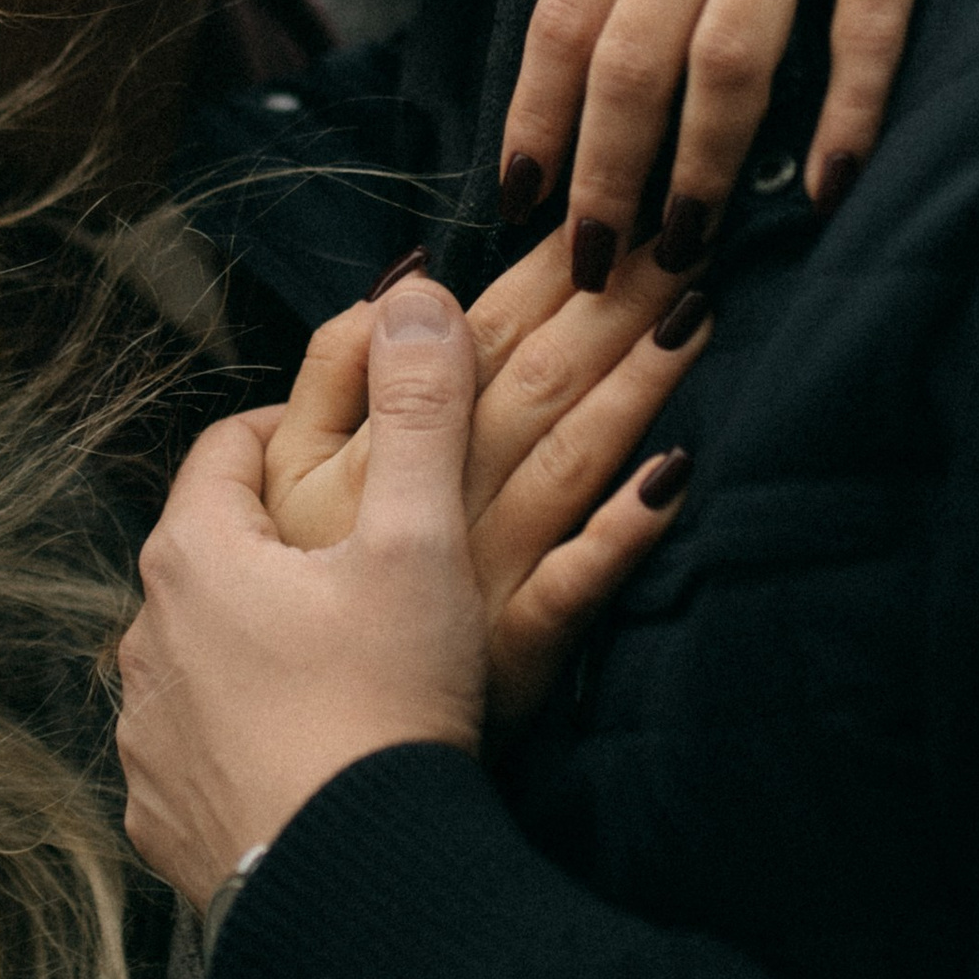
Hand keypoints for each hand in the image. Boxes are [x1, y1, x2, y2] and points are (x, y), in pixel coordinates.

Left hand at [120, 279, 493, 905]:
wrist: (352, 886)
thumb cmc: (384, 701)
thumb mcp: (418, 542)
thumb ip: (420, 410)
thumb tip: (415, 294)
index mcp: (194, 556)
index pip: (227, 449)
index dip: (291, 428)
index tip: (348, 440)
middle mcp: (144, 638)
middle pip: (207, 553)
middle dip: (275, 539)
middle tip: (358, 552)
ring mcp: (145, 734)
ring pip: (196, 652)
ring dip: (252, 641)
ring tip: (337, 657)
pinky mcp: (161, 814)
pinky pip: (195, 748)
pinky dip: (241, 734)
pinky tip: (305, 750)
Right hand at [262, 232, 703, 721]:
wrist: (300, 767)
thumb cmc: (297, 596)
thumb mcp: (284, 475)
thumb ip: (334, 370)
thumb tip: (408, 284)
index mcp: (373, 451)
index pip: (471, 342)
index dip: (538, 274)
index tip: (601, 212)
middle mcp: (430, 504)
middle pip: (528, 385)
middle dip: (607, 302)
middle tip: (683, 231)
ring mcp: (478, 579)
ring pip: (561, 464)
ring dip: (630, 387)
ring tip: (694, 314)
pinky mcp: (514, 657)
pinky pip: (573, 588)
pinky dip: (621, 533)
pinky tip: (674, 476)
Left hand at [497, 0, 978, 272]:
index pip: (560, 13)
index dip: (536, 122)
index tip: (517, 207)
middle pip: (628, 60)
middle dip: (604, 182)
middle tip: (596, 274)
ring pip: (729, 58)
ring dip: (702, 170)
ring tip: (689, 254)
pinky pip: (864, 21)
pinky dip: (842, 112)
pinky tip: (823, 186)